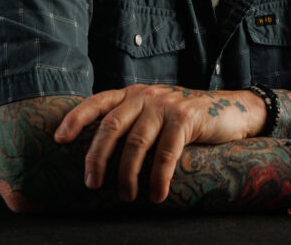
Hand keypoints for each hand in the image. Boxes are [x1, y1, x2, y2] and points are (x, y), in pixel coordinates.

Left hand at [53, 85, 263, 202]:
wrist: (232, 111)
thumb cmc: (187, 120)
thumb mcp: (155, 114)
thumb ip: (133, 122)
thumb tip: (101, 157)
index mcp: (133, 94)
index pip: (97, 102)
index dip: (76, 119)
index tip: (59, 139)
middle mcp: (145, 95)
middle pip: (111, 126)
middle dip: (97, 157)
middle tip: (92, 183)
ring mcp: (166, 105)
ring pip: (136, 143)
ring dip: (127, 174)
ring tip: (126, 196)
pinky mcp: (185, 118)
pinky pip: (166, 153)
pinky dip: (158, 177)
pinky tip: (156, 195)